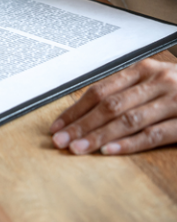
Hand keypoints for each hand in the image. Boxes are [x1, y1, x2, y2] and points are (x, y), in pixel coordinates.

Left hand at [50, 58, 176, 154]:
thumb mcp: (156, 80)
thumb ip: (127, 91)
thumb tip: (84, 111)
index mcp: (144, 70)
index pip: (99, 90)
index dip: (75, 110)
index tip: (57, 126)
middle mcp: (158, 82)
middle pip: (109, 106)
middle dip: (80, 125)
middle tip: (60, 141)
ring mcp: (174, 101)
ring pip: (127, 120)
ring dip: (98, 136)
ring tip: (77, 149)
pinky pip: (154, 134)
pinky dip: (129, 144)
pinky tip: (110, 151)